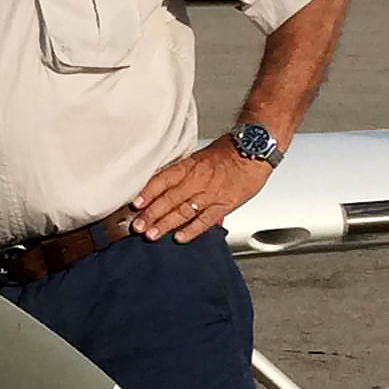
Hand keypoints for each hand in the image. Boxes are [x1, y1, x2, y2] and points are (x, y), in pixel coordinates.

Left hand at [131, 138, 271, 243]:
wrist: (254, 150)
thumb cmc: (227, 152)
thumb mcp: (199, 158)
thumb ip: (183, 174)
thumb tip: (164, 187)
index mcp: (188, 167)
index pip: (162, 180)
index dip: (147, 193)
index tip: (134, 204)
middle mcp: (197, 180)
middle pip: (169, 199)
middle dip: (151, 214)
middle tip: (137, 226)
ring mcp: (210, 194)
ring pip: (183, 211)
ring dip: (165, 224)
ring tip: (151, 235)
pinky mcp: (225, 205)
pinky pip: (205, 220)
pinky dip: (192, 230)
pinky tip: (180, 238)